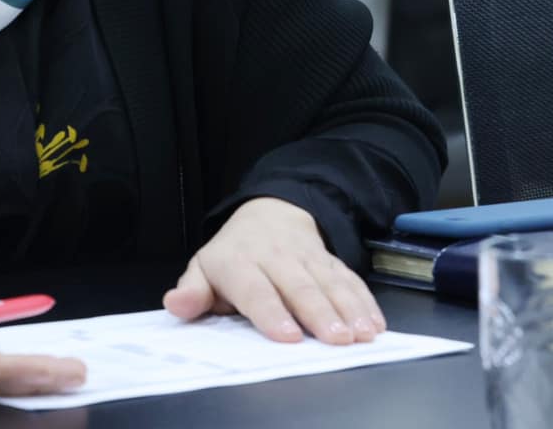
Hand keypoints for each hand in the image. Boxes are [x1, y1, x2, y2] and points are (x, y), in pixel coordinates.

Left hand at [164, 196, 385, 344]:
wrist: (269, 213)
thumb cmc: (233, 255)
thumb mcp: (204, 268)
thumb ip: (193, 292)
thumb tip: (177, 303)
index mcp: (240, 262)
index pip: (256, 289)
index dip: (272, 313)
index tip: (288, 336)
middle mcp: (277, 257)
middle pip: (300, 287)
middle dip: (320, 314)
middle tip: (337, 339)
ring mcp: (308, 257)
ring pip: (330, 282)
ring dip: (350, 308)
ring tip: (362, 334)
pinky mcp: (330, 260)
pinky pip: (350, 279)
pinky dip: (365, 301)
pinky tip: (375, 323)